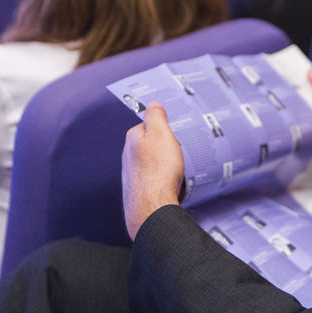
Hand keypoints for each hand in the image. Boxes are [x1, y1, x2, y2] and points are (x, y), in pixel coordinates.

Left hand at [121, 102, 183, 240]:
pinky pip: (156, 177)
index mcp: (133, 138)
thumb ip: (155, 116)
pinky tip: (174, 182)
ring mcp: (133, 173)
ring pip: (154, 161)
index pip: (148, 123)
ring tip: (180, 166)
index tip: (176, 128)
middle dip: (166, 144)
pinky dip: (165, 177)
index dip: (164, 125)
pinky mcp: (141, 188)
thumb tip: (152, 104)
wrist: (152, 208)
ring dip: (166, 162)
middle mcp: (129, 154)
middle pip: (152, 143)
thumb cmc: (158, 171)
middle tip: (181, 147)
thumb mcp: (160, 134)